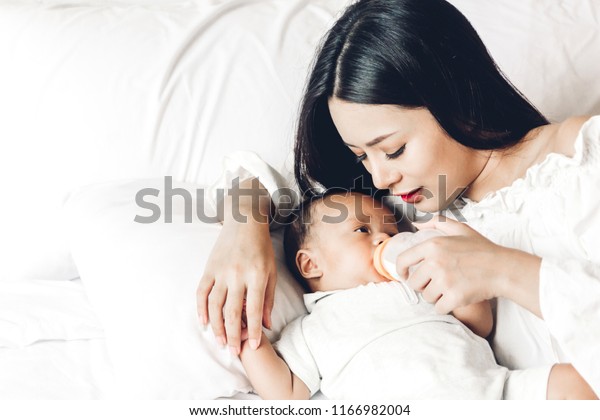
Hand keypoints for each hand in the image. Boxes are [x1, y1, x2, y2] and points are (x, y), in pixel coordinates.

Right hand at [197, 220, 275, 354]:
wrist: (244, 221)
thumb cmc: (261, 248)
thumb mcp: (271, 271)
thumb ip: (268, 298)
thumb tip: (266, 324)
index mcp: (256, 276)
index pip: (254, 310)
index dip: (253, 330)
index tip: (253, 345)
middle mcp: (237, 276)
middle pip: (232, 312)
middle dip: (233, 335)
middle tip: (234, 351)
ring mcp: (221, 272)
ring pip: (215, 306)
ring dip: (217, 327)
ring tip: (221, 342)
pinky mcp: (209, 268)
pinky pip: (201, 293)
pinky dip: (201, 309)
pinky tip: (204, 323)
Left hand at [395, 215, 521, 313]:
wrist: (503, 269)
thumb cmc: (482, 250)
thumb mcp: (461, 230)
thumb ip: (437, 223)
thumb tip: (416, 224)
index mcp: (433, 245)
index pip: (403, 260)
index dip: (401, 271)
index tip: (405, 276)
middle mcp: (435, 263)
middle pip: (414, 283)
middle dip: (423, 285)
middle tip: (438, 283)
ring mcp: (444, 281)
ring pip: (426, 297)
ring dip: (436, 296)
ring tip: (451, 288)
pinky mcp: (454, 297)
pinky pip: (439, 308)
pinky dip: (446, 306)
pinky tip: (456, 298)